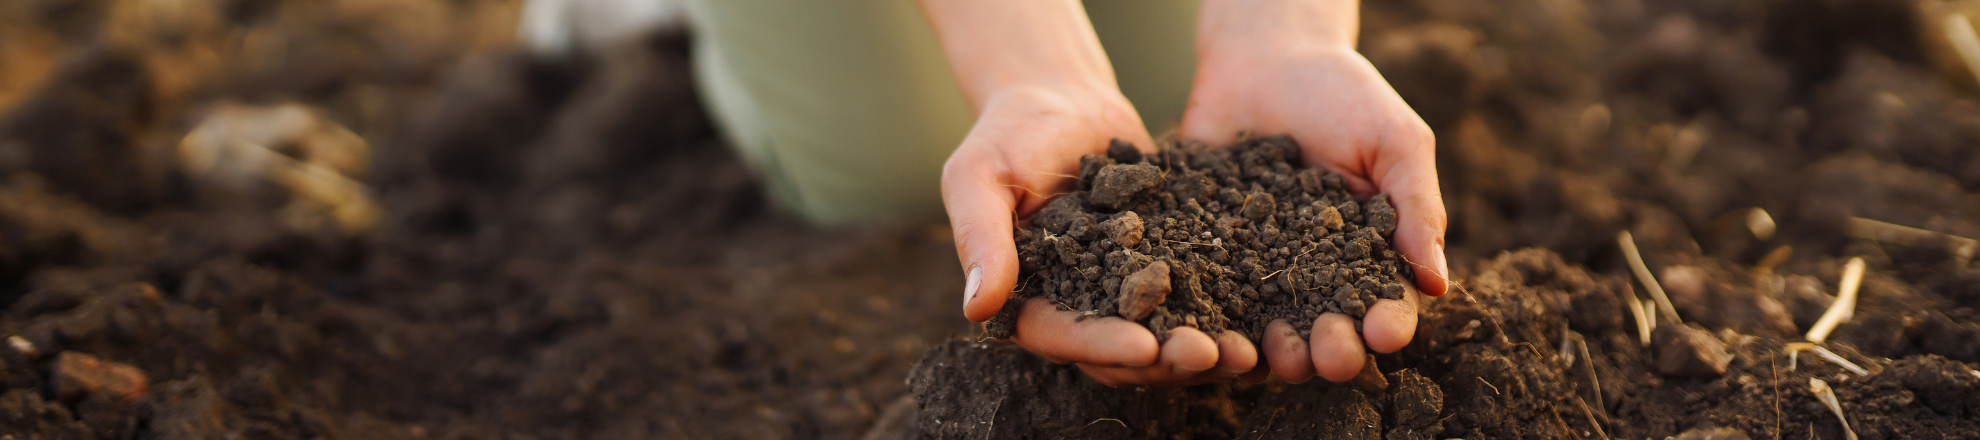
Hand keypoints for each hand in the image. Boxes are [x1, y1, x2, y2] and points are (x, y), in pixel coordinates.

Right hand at [944, 86, 1256, 385]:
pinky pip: (1198, 299)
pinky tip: (1263, 314)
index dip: (1104, 346)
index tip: (1145, 346)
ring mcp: (1125, 293)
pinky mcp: (1167, 270)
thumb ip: (980, 236)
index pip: (1065, 337)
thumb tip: (977, 306)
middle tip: (1213, 354)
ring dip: (1205, 350)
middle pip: (1123, 354)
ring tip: (1247, 350)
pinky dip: (1228, 311)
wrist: (1062, 100)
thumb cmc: (1009, 132)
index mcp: (1028, 298)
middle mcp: (1078, 307)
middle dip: (1168, 359)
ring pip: (1167, 337)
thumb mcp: (980, 175)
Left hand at [1181, 2, 1449, 382]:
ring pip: (1262, 326)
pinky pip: (1201, 294)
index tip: (1385, 330)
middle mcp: (1312, 276)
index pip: (1384, 306)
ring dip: (1266, 349)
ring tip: (1264, 355)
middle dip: (1329, 350)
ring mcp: (1254, 269)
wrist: (1264, 57)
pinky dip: (1201, 316)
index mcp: (1367, 259)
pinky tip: (1200, 326)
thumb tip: (1437, 283)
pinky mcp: (1201, 253)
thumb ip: (1415, 207)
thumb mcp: (1394, 141)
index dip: (1388, 324)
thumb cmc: (1344, 95)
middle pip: (1324, 331)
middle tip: (1328, 354)